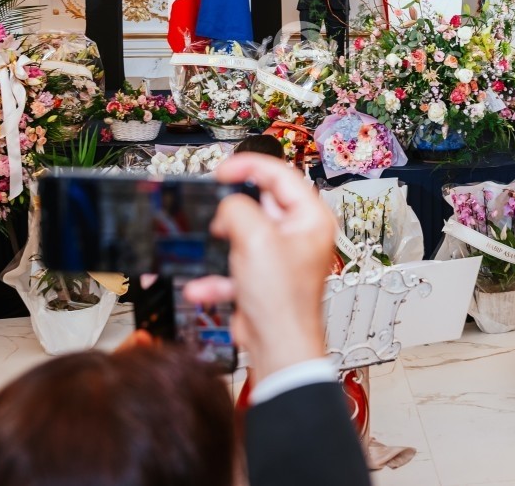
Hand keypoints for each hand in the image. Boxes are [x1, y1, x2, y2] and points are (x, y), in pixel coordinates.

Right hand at [182, 154, 334, 384]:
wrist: (277, 349)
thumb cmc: (282, 302)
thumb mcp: (255, 240)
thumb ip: (238, 210)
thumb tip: (228, 206)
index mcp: (311, 218)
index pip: (281, 175)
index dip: (250, 166)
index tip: (223, 169)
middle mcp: (299, 235)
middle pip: (261, 204)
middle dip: (233, 212)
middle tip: (215, 211)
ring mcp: (281, 257)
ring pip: (244, 235)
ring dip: (223, 246)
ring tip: (214, 248)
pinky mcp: (264, 279)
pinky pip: (236, 266)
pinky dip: (218, 276)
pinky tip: (203, 286)